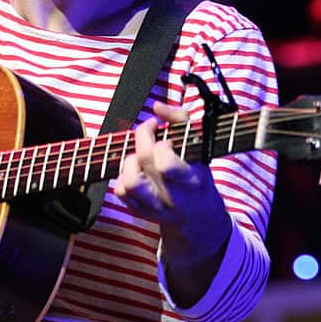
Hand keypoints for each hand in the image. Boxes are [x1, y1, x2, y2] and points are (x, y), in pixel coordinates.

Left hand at [112, 101, 216, 223]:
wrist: (198, 215)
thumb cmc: (198, 173)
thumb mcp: (200, 146)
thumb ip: (180, 120)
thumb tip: (156, 106)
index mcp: (190, 180)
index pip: (166, 164)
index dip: (161, 145)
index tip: (167, 138)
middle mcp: (172, 196)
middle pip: (145, 162)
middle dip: (143, 137)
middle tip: (150, 131)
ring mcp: (154, 206)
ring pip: (130, 182)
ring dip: (131, 160)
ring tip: (141, 156)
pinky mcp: (139, 210)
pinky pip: (120, 191)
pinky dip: (123, 176)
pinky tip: (136, 170)